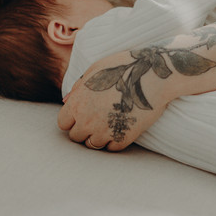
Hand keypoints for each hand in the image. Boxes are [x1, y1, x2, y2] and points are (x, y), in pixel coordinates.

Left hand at [57, 51, 172, 150]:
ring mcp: (104, 131)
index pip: (63, 123)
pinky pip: (111, 148)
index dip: (72, 120)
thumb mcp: (95, 70)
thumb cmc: (124, 67)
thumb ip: (78, 88)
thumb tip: (65, 102)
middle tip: (98, 119)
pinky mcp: (122, 138)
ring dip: (98, 137)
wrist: (152, 75)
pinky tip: (122, 127)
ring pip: (92, 145)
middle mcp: (87, 120)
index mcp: (77, 103)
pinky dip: (115, 140)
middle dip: (84, 130)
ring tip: (110, 123)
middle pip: (76, 137)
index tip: (83, 115)